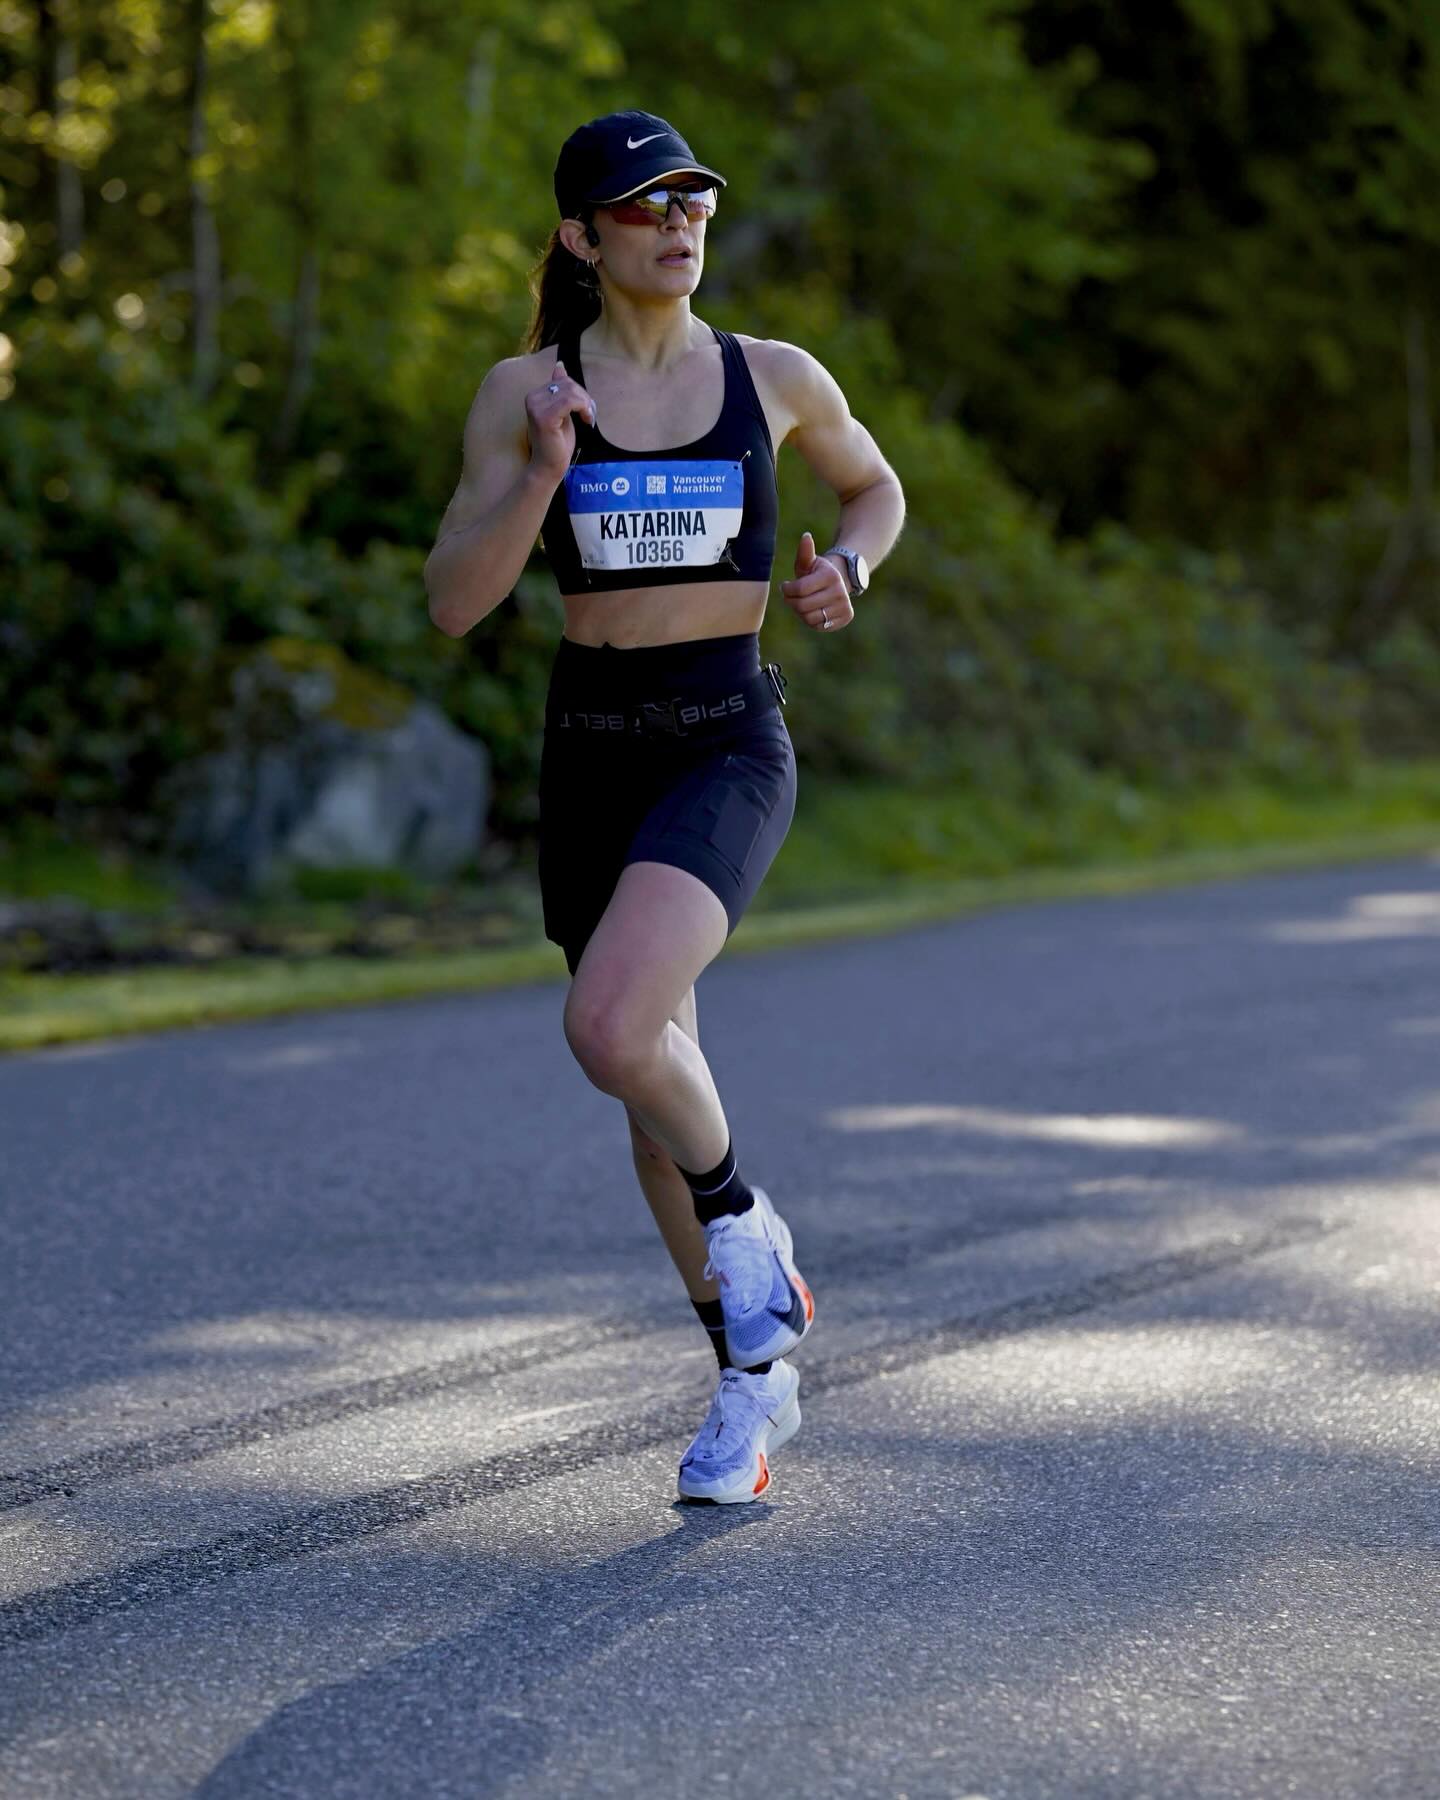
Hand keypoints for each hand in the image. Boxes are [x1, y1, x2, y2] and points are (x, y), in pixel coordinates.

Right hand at [525, 359, 597, 476]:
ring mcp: (536, 407)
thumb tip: (559, 365)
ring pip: (570, 391)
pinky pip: (570, 401)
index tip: (586, 410)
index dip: (579, 392)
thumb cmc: (557, 443)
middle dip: (584, 397)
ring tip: (588, 418)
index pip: (563, 380)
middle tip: (589, 415)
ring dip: (586, 404)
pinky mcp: (544, 418)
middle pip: (567, 383)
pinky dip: (583, 408)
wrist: (549, 466)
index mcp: (535, 395)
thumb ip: (561, 391)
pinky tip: (586, 420)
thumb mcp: (562, 412)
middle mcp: (532, 398)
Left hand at [779, 531, 852, 631]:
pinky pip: (818, 626)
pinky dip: (810, 620)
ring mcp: (844, 606)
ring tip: (801, 603)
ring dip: (800, 612)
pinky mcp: (844, 619)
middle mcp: (841, 592)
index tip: (784, 586)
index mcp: (831, 576)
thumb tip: (806, 536)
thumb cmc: (817, 573)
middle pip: (803, 606)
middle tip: (789, 596)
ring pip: (809, 618)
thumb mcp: (810, 562)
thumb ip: (805, 552)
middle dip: (791, 602)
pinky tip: (811, 610)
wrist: (838, 584)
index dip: (787, 590)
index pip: (800, 589)